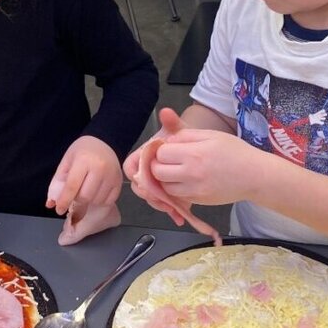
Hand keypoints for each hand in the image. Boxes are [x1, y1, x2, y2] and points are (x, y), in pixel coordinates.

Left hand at [46, 136, 121, 215]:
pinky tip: (96, 191)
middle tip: (75, 194)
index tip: (59, 210)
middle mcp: (100, 168)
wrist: (103, 142)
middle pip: (85, 197)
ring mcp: (112, 176)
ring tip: (86, 190)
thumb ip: (58, 182)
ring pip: (96, 201)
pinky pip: (108, 201)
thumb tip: (51, 204)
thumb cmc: (82, 152)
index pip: (72, 186)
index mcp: (83, 160)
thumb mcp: (67, 161)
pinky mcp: (119, 182)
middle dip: (77, 200)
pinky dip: (99, 201)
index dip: (64, 200)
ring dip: (88, 201)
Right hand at [124, 108, 189, 222]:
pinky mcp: (169, 194)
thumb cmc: (183, 139)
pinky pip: (165, 204)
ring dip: (159, 204)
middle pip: (138, 186)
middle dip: (148, 193)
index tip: (144, 177)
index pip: (130, 167)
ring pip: (151, 198)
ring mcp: (157, 184)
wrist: (197, 150)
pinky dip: (171, 210)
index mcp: (144, 156)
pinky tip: (180, 216)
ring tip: (172, 208)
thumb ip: (172, 123)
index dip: (135, 173)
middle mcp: (147, 172)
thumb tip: (166, 111)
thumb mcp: (179, 130)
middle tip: (159, 197)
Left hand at [150, 128, 265, 205]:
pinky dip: (176, 189)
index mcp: (194, 153)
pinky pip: (177, 197)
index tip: (169, 148)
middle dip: (158, 165)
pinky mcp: (199, 201)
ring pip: (164, 187)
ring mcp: (195, 190)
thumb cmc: (235, 151)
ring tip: (176, 171)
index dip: (161, 149)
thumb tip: (166, 140)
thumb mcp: (211, 135)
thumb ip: (185, 134)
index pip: (161, 153)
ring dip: (165, 179)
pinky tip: (185, 181)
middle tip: (168, 161)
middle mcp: (192, 173)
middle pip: (158, 172)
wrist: (255, 176)